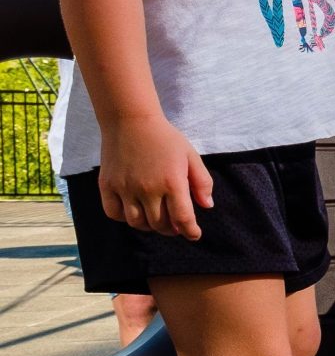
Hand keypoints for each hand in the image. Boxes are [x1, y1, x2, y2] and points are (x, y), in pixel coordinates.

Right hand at [98, 113, 212, 239]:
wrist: (130, 120)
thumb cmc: (165, 138)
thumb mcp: (191, 156)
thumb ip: (202, 182)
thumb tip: (206, 206)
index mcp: (172, 182)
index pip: (182, 218)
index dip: (190, 231)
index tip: (194, 235)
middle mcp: (148, 189)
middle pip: (160, 224)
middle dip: (171, 229)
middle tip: (176, 226)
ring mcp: (125, 188)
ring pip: (137, 223)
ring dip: (149, 227)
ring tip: (157, 220)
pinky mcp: (107, 185)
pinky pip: (113, 213)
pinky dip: (124, 218)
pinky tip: (134, 211)